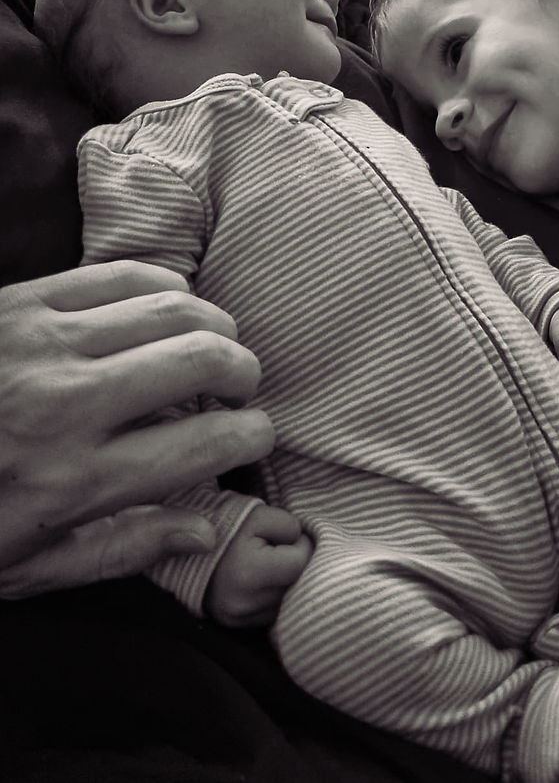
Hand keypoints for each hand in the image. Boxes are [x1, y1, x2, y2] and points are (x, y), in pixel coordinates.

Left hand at [0, 261, 274, 594]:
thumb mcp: (24, 566)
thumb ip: (122, 549)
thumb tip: (200, 526)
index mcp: (75, 479)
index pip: (208, 443)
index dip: (254, 437)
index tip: (253, 437)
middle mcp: (69, 404)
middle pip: (204, 360)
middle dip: (245, 373)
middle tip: (241, 390)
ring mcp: (44, 342)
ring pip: (174, 308)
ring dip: (214, 327)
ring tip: (213, 348)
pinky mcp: (23, 301)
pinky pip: (122, 274)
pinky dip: (166, 288)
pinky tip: (168, 313)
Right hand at [205, 505, 312, 627]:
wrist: (185, 551)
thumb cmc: (226, 527)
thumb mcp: (258, 515)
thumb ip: (289, 525)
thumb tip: (304, 542)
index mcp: (246, 574)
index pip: (301, 562)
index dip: (302, 543)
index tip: (288, 535)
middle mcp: (244, 604)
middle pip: (299, 584)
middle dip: (299, 563)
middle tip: (283, 548)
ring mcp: (241, 621)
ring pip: (291, 600)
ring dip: (290, 580)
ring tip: (272, 564)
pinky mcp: (241, 628)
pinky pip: (277, 611)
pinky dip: (278, 595)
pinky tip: (266, 580)